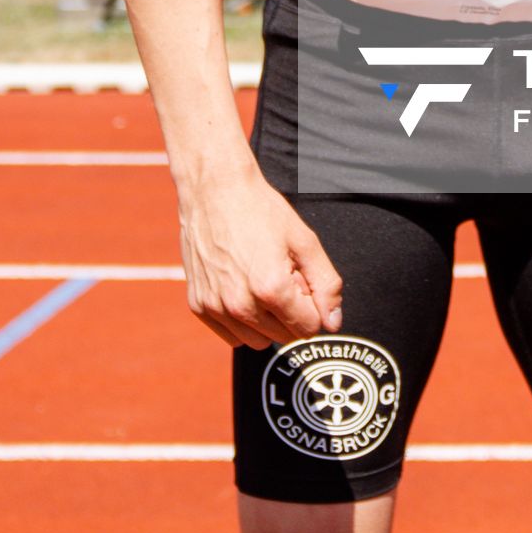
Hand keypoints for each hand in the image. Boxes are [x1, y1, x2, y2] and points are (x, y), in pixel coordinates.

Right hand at [177, 166, 343, 349]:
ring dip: (268, 321)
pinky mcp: (199, 307)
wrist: (215, 191)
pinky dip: (243, 321)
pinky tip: (243, 287)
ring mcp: (216, 308)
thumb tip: (333, 322)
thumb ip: (326, 283)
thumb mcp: (305, 240)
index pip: (308, 327)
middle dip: (292, 311)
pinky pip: (232, 335)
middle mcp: (240, 305)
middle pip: (285, 336)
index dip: (313, 304)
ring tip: (263, 281)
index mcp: (271, 288)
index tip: (302, 278)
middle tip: (284, 274)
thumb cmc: (261, 211)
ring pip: (258, 341)